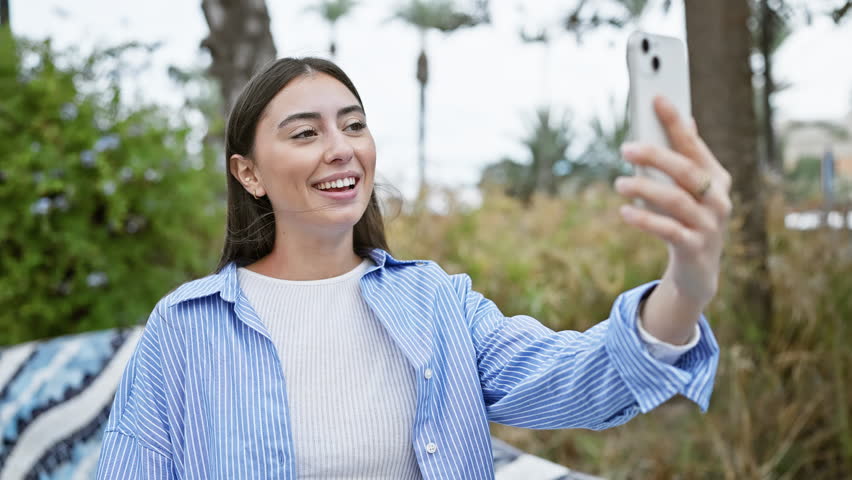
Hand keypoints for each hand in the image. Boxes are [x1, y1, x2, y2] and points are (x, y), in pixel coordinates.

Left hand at [614, 96, 731, 311]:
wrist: (697, 270)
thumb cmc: (688, 219)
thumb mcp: (690, 189)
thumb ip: (686, 158)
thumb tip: (686, 119)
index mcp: (716, 178)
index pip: (694, 145)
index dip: (676, 122)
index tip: (657, 99)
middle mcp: (718, 199)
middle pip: (686, 171)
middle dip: (655, 155)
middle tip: (625, 148)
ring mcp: (709, 225)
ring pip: (676, 201)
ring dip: (645, 189)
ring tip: (619, 184)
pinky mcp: (694, 248)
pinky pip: (669, 230)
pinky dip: (645, 219)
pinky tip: (625, 211)